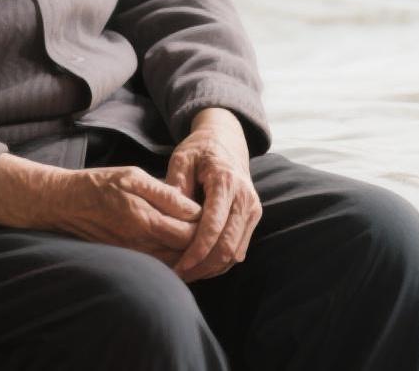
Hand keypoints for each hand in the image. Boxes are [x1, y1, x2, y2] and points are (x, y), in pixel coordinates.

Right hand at [48, 163, 201, 262]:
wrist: (68, 204)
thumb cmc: (102, 184)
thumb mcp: (134, 176)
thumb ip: (165, 193)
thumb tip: (192, 207)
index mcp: (146, 219)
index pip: (189, 232)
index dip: (206, 223)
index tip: (213, 209)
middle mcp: (142, 243)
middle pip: (184, 251)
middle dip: (202, 240)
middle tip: (212, 223)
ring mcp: (135, 254)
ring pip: (174, 262)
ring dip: (189, 252)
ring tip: (201, 234)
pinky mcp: (129, 258)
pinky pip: (159, 265)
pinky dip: (174, 258)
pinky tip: (180, 245)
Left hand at [167, 109, 261, 283]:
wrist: (226, 140)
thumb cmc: (199, 149)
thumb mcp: (181, 159)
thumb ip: (175, 186)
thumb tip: (166, 219)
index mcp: (226, 181)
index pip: (214, 226)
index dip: (196, 251)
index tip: (178, 266)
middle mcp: (245, 197)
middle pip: (227, 246)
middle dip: (203, 266)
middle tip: (178, 277)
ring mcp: (252, 208)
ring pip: (235, 253)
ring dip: (211, 269)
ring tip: (186, 275)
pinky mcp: (252, 217)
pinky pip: (239, 250)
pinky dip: (220, 263)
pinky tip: (200, 265)